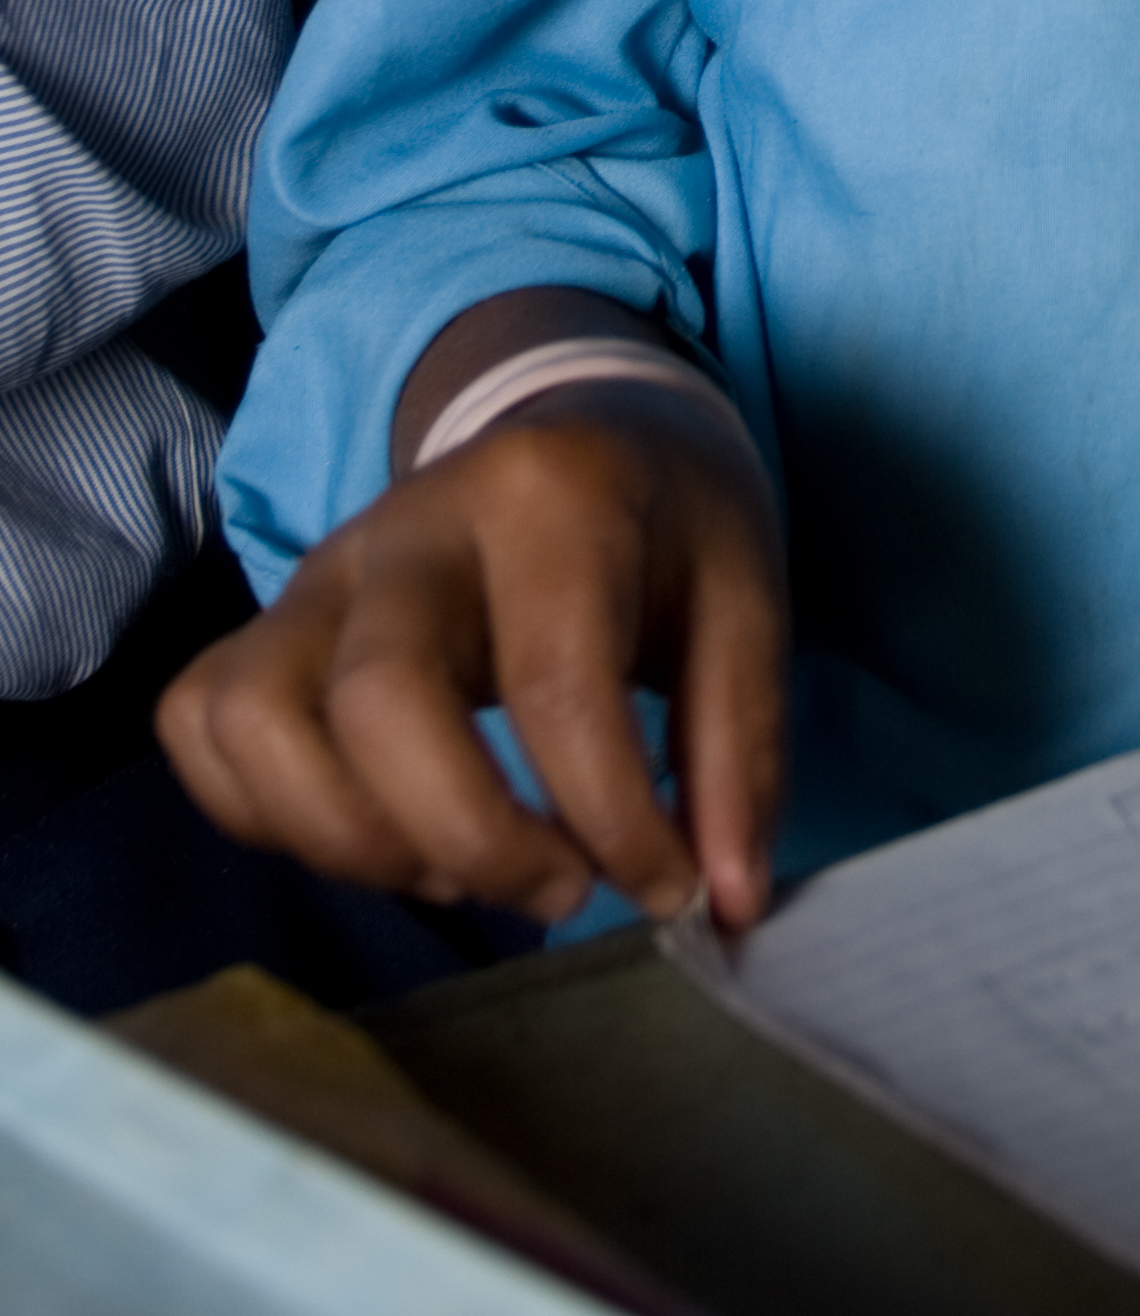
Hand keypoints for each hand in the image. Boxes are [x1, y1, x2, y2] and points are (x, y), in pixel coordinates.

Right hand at [158, 377, 788, 927]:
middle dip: (470, 838)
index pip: (555, 682)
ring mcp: (322, 569)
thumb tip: (725, 906)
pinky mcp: (270, 618)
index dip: (612, 820)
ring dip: (352, 840)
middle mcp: (411, 522)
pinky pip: (203, 723)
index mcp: (549, 495)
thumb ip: (742, 750)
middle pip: (377, 701)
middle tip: (563, 886)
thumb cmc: (666, 522)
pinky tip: (379, 832)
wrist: (584, 421)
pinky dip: (265, 812)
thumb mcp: (747, 601)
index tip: (671, 888)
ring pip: (258, 717)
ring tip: (459, 866)